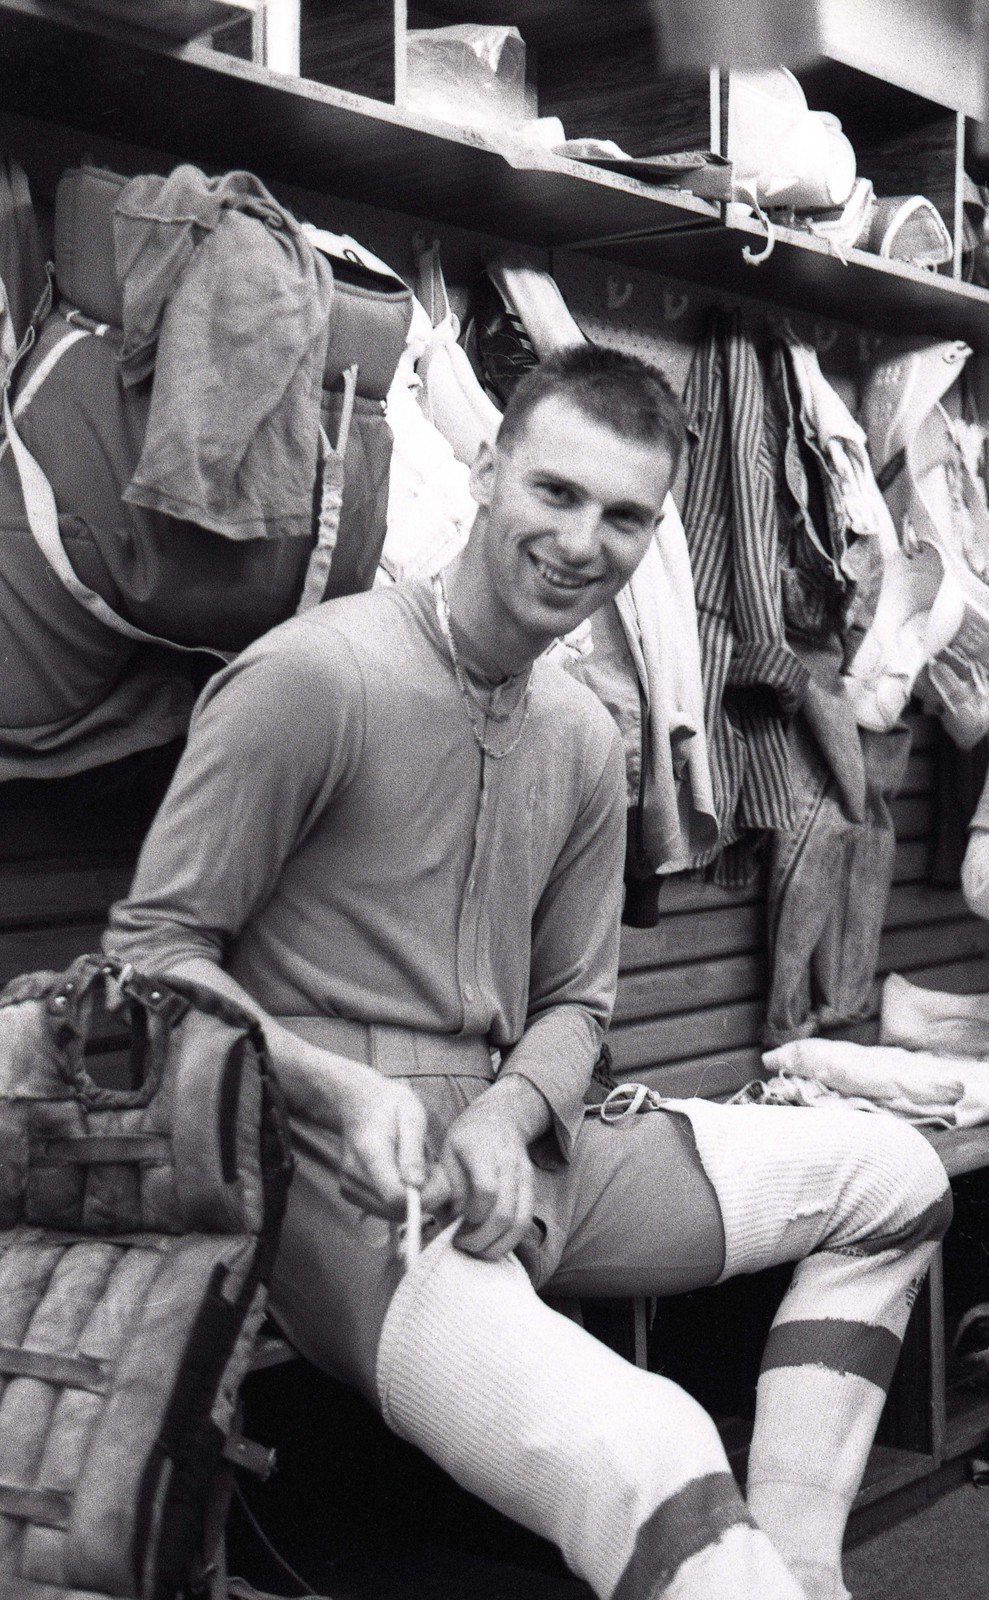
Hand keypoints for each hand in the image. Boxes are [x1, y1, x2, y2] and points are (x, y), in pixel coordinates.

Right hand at [335, 1068, 429, 1221]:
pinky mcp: (349, 1193)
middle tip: (434, 1170)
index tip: (441, 1178)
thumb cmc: (389, 1104)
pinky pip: (382, 1209)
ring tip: (419, 1170)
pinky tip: (404, 1177)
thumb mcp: (411, 1114)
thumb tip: (416, 1184)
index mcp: (369, 1152)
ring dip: (413, 1199)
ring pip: (391, 1213)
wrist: (358, 1102)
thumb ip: (413, 1151)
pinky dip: (400, 1200)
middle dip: (424, 1198)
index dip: (424, 1197)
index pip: (395, 1196)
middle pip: (395, 1209)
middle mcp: (353, 1174)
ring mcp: (348, 1186)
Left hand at [420, 1077, 544, 1260]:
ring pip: (520, 1223)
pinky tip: (490, 1241)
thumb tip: (448, 1216)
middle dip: (481, 1238)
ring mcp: (524, 1177)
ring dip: (497, 1245)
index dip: (472, 1213)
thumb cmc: (467, 1138)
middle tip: (462, 1243)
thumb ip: (446, 1183)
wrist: (501, 1117)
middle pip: (505, 1213)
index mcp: (483, 1150)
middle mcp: (509, 1164)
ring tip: (476, 1248)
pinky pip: (526, 1221)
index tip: (456, 1219)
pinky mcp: (532, 1189)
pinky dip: (509, 1239)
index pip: (486, 1190)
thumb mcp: (447, 1151)